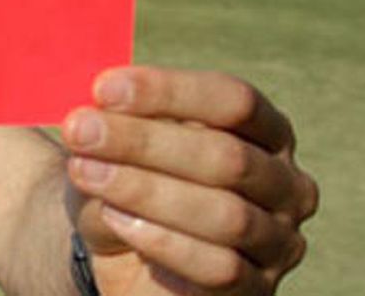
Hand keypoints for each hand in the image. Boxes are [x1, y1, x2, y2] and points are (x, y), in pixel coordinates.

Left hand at [61, 67, 318, 294]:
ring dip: (145, 190)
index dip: (169, 91)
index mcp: (266, 130)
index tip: (103, 88)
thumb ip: (117, 127)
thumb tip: (93, 118)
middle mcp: (286, 184)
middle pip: (227, 156)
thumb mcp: (119, 149)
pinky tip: (114, 219)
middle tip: (79, 130)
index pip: (234, 100)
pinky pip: (220, 268)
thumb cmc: (128, 184)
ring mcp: (278, 241)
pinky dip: (162, 241)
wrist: (122, 257)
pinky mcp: (256, 290)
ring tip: (86, 173)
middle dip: (145, 141)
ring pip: (225, 214)